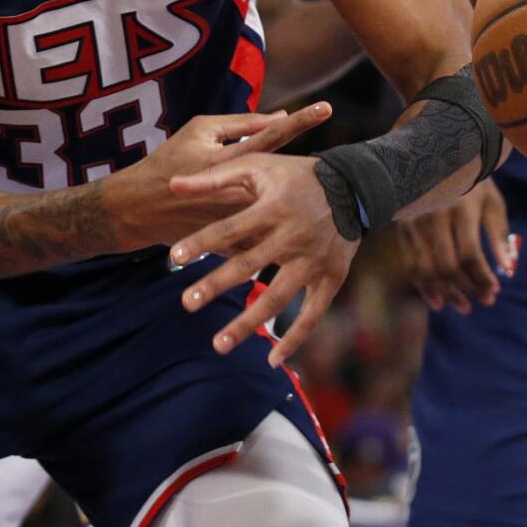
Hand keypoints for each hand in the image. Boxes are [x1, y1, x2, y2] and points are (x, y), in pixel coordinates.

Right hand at [112, 103, 331, 249]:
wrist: (137, 209)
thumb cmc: (169, 161)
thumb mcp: (198, 131)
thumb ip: (238, 125)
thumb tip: (277, 118)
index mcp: (227, 159)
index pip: (269, 135)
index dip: (298, 121)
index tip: (327, 107)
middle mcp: (235, 189)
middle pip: (282, 180)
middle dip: (313, 173)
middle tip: (350, 167)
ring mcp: (232, 219)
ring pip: (275, 220)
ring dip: (305, 216)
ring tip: (339, 214)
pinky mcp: (226, 244)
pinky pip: (260, 247)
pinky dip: (282, 247)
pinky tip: (311, 251)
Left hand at [167, 152, 358, 366]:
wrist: (354, 186)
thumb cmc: (296, 175)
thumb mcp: (258, 166)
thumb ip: (215, 178)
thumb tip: (173, 184)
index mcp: (274, 207)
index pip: (231, 228)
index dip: (202, 242)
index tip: (174, 257)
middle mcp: (293, 236)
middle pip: (249, 265)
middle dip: (216, 285)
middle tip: (187, 302)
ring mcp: (313, 261)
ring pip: (277, 297)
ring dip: (248, 323)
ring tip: (219, 344)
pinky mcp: (331, 278)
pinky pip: (313, 315)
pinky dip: (295, 339)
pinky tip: (273, 360)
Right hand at [397, 177, 515, 312]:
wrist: (439, 161)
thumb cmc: (474, 185)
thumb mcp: (493, 204)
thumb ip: (499, 237)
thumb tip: (509, 270)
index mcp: (461, 207)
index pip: (470, 253)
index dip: (482, 277)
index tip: (495, 291)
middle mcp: (434, 215)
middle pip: (448, 265)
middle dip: (467, 289)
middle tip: (484, 302)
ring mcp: (415, 222)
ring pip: (427, 269)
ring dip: (446, 293)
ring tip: (464, 307)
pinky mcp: (403, 228)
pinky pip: (412, 264)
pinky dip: (425, 286)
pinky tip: (439, 301)